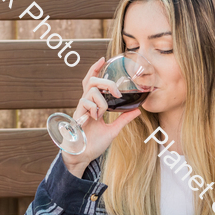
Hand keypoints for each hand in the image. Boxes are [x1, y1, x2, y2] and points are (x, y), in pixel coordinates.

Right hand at [62, 56, 140, 172]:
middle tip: (116, 92)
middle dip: (105, 82)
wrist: (83, 156)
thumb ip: (124, 119)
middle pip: (92, 81)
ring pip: (91, 92)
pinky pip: (85, 103)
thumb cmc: (94, 144)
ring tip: (101, 115)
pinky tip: (93, 120)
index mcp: (94, 105)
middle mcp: (86, 104)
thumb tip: (138, 110)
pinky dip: (93, 109)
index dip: (96, 69)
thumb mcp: (114, 130)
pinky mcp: (77, 115)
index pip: (92, 82)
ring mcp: (80, 109)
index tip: (103, 59)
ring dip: (101, 102)